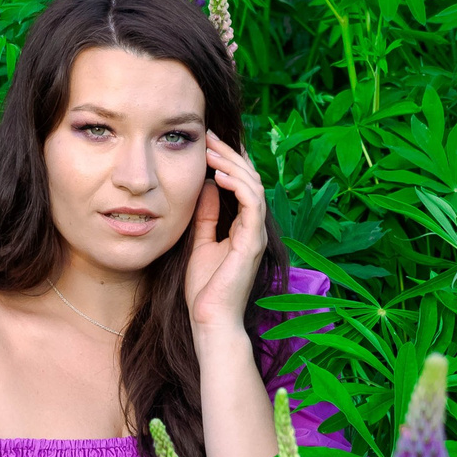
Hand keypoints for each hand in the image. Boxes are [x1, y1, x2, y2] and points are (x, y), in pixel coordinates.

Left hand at [184, 132, 267, 334]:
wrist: (210, 320)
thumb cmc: (204, 289)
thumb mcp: (200, 242)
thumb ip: (206, 215)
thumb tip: (205, 186)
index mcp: (243, 228)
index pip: (242, 185)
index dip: (228, 161)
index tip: (208, 143)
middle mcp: (254, 228)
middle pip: (249, 180)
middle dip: (229, 154)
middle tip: (209, 136)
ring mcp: (256, 235)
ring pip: (253, 186)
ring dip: (232, 164)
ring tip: (211, 149)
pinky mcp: (252, 243)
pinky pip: (252, 204)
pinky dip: (237, 185)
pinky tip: (218, 174)